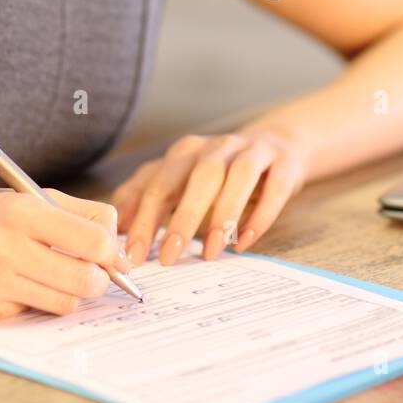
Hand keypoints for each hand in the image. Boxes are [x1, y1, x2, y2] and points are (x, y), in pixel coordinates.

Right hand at [0, 185, 133, 321]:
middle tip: (93, 274)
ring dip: (68, 292)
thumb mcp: (25, 196)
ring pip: (63, 302)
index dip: (111, 253)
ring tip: (53, 275)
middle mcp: (5, 248)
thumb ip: (77, 214)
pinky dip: (32, 300)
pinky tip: (14, 283)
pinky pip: (29, 313)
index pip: (94, 241)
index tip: (112, 257)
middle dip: (99, 280)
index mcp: (21, 211)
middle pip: (85, 280)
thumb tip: (117, 247)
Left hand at [112, 130, 309, 265]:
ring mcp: (252, 151)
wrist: (278, 146)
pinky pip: (273, 188)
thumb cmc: (220, 173)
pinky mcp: (283, 163)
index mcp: (185, 153)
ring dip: (223, 215)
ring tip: (210, 252)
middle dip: (181, 218)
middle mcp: (216, 147)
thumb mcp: (181, 179)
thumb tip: (119, 226)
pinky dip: (259, 216)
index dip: (144, 219)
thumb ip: (147, 196)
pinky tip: (244, 242)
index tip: (134, 255)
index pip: (158, 183)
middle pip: (196, 177)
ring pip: (237, 177)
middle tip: (169, 257)